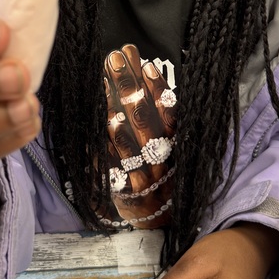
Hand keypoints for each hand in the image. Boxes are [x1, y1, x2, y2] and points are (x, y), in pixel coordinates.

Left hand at [103, 45, 176, 224]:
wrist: (161, 219)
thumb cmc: (163, 173)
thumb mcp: (167, 144)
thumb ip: (157, 110)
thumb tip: (142, 69)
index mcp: (175, 143)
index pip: (168, 111)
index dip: (158, 88)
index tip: (145, 64)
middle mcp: (163, 156)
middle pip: (146, 118)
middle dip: (130, 86)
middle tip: (114, 58)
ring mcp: (145, 174)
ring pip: (132, 139)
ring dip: (116, 108)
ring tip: (104, 83)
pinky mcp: (128, 191)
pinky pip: (118, 165)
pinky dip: (110, 146)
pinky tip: (102, 124)